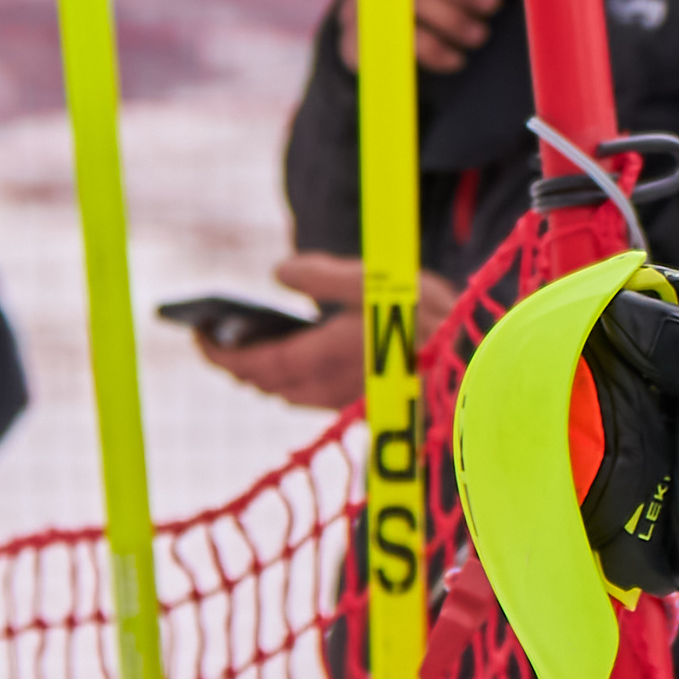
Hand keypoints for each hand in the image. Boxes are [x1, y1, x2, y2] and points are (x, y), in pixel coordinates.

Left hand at [195, 252, 453, 412]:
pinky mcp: (364, 407)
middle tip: (221, 339)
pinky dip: (292, 381)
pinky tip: (299, 362)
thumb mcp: (374, 279)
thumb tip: (279, 271)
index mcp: (317, 358)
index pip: (251, 363)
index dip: (220, 352)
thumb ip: (322, 274)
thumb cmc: (428, 320)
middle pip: (265, 383)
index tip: (200, 334)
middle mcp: (324, 388)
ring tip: (254, 348)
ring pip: (287, 394)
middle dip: (239, 363)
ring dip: (265, 375)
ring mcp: (343, 402)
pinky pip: (311, 398)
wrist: (478, 368)